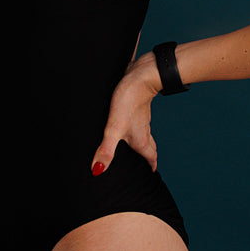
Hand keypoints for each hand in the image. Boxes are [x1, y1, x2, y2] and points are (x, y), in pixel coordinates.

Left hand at [91, 53, 163, 175]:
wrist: (140, 76)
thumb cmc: (128, 101)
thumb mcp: (113, 128)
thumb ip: (106, 149)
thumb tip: (98, 171)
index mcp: (140, 139)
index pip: (150, 157)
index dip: (151, 166)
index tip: (152, 174)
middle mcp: (143, 130)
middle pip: (150, 148)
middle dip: (149, 157)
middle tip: (147, 165)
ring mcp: (142, 119)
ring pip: (146, 135)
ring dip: (145, 143)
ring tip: (140, 148)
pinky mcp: (138, 107)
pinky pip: (141, 122)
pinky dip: (139, 129)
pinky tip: (132, 124)